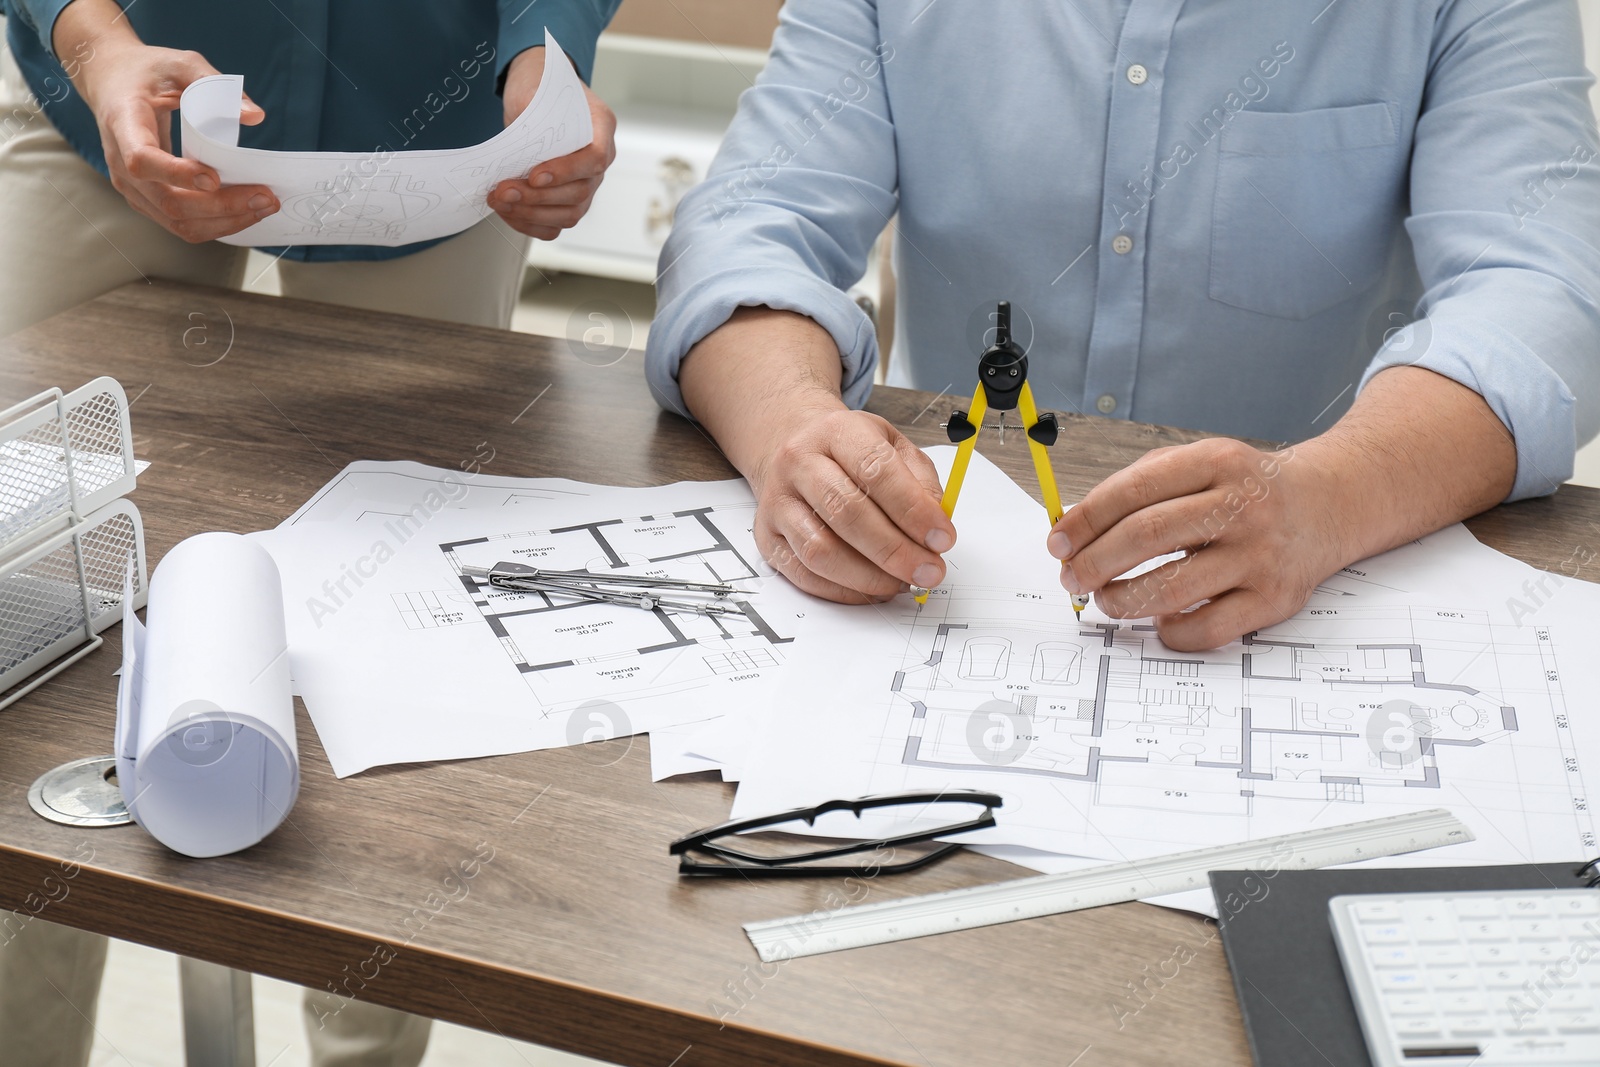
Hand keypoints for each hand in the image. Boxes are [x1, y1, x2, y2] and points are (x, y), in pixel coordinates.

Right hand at [57, 1, 278, 242]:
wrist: (112, 82)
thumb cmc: (147, 72)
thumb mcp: (180, 63)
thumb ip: (214, 83)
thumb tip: (255, 116)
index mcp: (123, 124)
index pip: (142, 160)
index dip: (178, 174)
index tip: (214, 178)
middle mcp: (121, 163)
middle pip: (170, 202)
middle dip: (222, 207)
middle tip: (266, 198)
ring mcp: (132, 186)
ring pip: (177, 222)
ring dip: (225, 221)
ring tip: (263, 207)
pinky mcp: (146, 199)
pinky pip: (180, 223)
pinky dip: (215, 224)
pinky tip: (245, 212)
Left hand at [490, 46, 616, 239]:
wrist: (535, 92)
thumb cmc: (538, 88)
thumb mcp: (532, 92)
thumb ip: (530, 121)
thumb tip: (517, 158)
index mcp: (600, 125)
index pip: (594, 158)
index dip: (566, 171)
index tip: (534, 176)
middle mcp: (600, 159)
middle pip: (579, 191)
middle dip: (537, 197)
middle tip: (503, 191)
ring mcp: (587, 182)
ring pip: (569, 213)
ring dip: (531, 213)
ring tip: (500, 201)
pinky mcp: (569, 200)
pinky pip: (556, 224)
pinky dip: (531, 224)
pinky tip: (509, 213)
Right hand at [750, 407, 956, 602]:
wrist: (791, 446)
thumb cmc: (848, 452)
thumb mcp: (891, 445)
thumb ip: (920, 481)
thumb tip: (935, 530)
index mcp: (836, 432)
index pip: (876, 471)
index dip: (913, 509)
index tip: (942, 538)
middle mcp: (799, 462)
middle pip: (846, 512)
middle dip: (895, 550)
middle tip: (928, 570)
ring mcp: (778, 501)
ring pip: (820, 549)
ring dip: (868, 576)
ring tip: (900, 582)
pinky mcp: (766, 536)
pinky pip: (803, 574)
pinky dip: (843, 591)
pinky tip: (871, 588)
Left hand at [1048, 438, 1341, 650]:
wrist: (1328, 504)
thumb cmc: (1244, 488)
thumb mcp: (1200, 463)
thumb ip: (1140, 486)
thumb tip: (1073, 529)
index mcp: (1217, 462)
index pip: (1134, 491)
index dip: (1086, 520)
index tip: (1058, 542)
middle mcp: (1243, 506)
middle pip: (1147, 537)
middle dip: (1095, 563)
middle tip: (1072, 577)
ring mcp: (1261, 555)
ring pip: (1172, 589)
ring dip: (1123, 601)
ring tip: (1107, 598)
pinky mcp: (1275, 599)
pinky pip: (1208, 629)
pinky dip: (1171, 631)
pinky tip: (1160, 619)